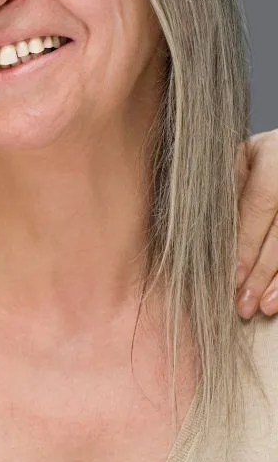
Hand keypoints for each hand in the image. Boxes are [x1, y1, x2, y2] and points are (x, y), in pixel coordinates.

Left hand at [235, 129, 277, 317]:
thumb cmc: (257, 158)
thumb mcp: (238, 159)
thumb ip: (223, 187)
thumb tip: (191, 227)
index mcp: (273, 154)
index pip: (257, 206)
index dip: (244, 244)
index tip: (230, 276)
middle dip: (260, 272)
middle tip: (241, 303)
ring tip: (262, 307)